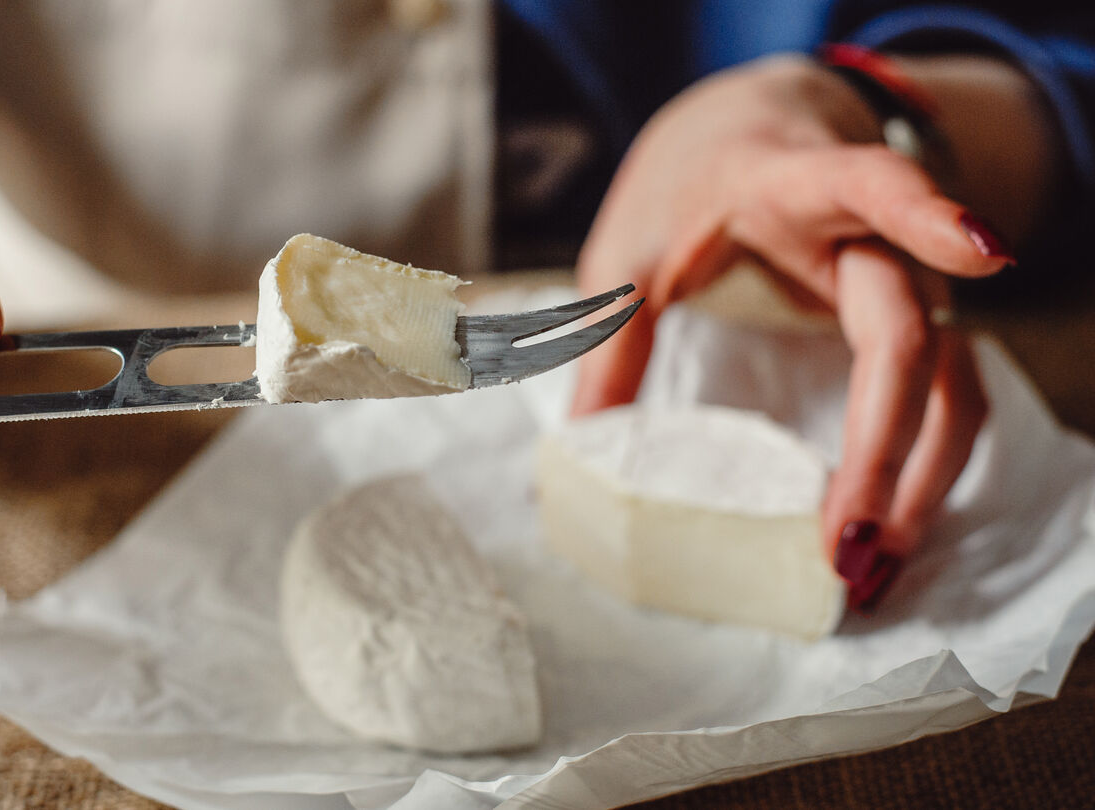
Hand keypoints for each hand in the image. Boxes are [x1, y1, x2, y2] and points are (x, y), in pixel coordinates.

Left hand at [573, 54, 1057, 609]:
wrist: (750, 128)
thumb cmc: (691, 183)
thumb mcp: (632, 244)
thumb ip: (610, 332)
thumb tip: (581, 443)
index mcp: (792, 181)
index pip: (868, 184)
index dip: (925, 213)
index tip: (981, 250)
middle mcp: (869, 235)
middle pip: (908, 330)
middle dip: (886, 441)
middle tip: (844, 541)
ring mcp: (903, 280)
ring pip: (951, 379)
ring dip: (920, 477)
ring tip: (872, 566)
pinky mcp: (911, 321)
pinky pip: (943, 400)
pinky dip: (920, 468)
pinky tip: (887, 529)